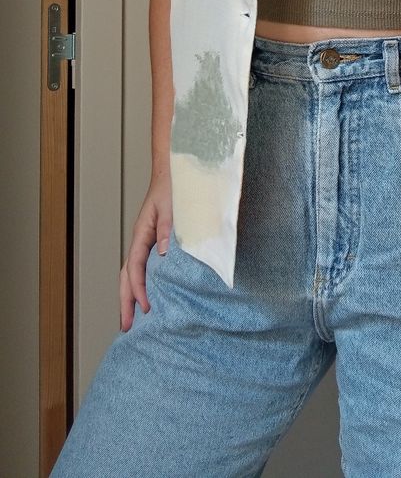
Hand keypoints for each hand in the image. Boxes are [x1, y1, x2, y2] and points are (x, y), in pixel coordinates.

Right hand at [119, 170, 171, 331]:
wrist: (176, 172)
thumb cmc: (175, 188)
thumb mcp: (173, 208)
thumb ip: (168, 230)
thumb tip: (163, 254)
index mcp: (143, 234)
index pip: (135, 267)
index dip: (138, 289)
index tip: (145, 308)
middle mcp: (141, 240)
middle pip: (127, 276)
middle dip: (125, 302)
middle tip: (125, 327)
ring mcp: (146, 242)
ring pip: (133, 274)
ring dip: (131, 296)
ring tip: (131, 319)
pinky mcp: (155, 242)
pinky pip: (144, 267)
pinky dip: (142, 284)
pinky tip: (148, 295)